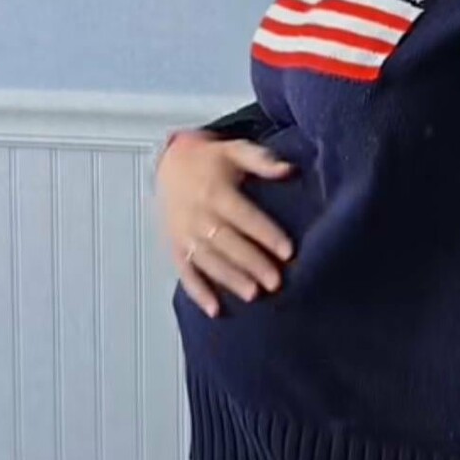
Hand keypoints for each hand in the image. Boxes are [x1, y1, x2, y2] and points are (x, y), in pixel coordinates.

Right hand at [156, 132, 295, 317]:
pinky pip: (184, 271)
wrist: (170, 163)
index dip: (266, 233)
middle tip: (276, 282)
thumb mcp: (236, 150)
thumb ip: (262, 160)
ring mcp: (183, 233)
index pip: (244, 216)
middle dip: (252, 263)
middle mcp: (197, 214)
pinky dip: (198, 292)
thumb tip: (289, 169)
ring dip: (229, 279)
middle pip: (227, 242)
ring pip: (208, 260)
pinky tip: (215, 310)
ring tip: (253, 295)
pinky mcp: (175, 246)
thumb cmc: (211, 160)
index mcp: (215, 191)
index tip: (288, 251)